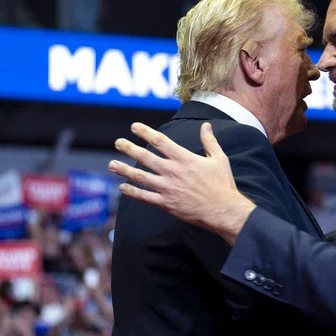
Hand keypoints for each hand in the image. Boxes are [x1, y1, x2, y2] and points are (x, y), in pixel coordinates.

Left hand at [109, 123, 255, 241]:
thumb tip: (205, 126)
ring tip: (111, 165)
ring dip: (124, 170)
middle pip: (145, 157)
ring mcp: (168, 188)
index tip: (134, 127)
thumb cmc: (222, 184)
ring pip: (141, 177)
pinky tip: (123, 187)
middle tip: (118, 143)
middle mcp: (173, 171)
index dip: (145, 132)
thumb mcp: (219, 159)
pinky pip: (145, 197)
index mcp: (184, 159)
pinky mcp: (167, 203)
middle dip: (129, 149)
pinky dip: (133, 192)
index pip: (160, 141)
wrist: (223, 210)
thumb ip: (210, 142)